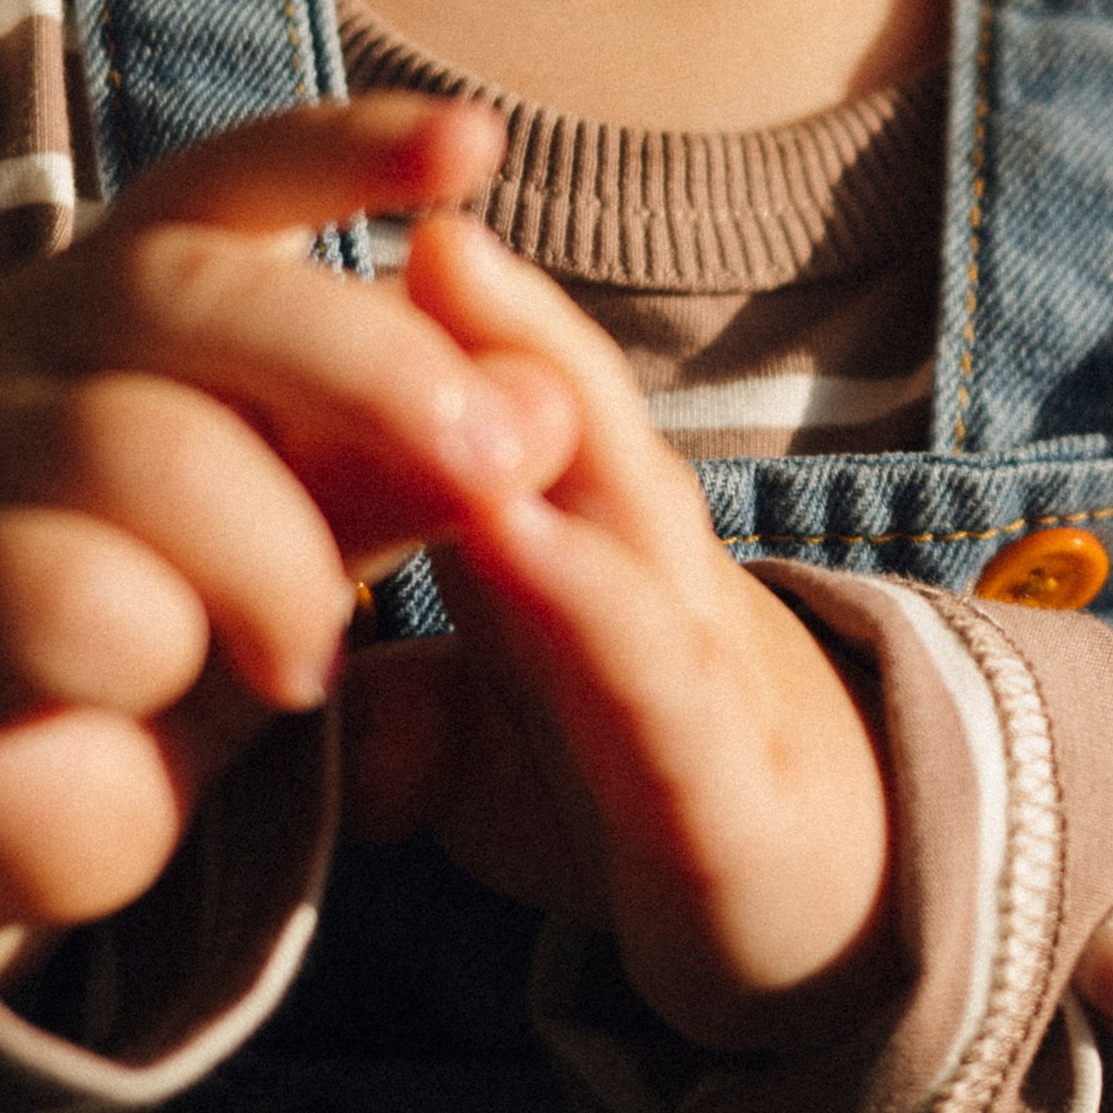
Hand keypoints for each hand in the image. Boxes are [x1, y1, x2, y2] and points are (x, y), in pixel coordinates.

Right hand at [0, 98, 574, 990]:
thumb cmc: (151, 660)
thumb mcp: (295, 545)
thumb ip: (408, 467)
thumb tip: (546, 398)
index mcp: (111, 320)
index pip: (217, 191)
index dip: (342, 153)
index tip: (474, 143)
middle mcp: (4, 363)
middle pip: (179, 289)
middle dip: (369, 366)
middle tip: (488, 466)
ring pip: (139, 447)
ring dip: (270, 566)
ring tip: (300, 668)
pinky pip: (62, 601)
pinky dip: (150, 672)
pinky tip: (141, 730)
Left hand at [342, 209, 895, 1051]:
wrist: (827, 908)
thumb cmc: (632, 786)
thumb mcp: (481, 743)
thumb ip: (383, 695)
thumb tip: (285, 675)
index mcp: (574, 538)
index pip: (504, 402)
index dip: (432, 313)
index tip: (325, 215)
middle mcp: (644, 570)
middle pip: (574, 410)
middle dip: (497, 307)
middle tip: (414, 203)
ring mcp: (696, 664)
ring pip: (625, 504)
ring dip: (544, 395)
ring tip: (457, 299)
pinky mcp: (722, 784)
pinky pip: (651, 675)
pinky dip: (590, 601)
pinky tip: (518, 538)